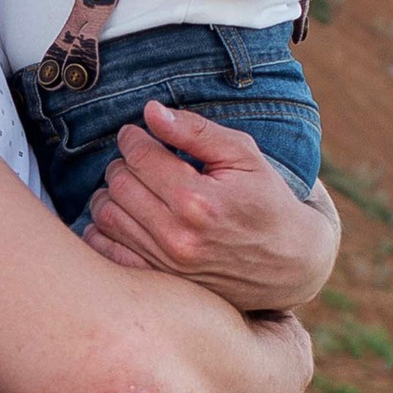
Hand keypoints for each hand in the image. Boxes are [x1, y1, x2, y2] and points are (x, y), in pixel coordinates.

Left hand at [84, 104, 341, 309]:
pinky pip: (107, 250)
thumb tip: (151, 111)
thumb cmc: (267, 201)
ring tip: (130, 185)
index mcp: (197, 199)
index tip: (136, 134)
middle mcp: (177, 235)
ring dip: (110, 193)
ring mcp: (165, 263)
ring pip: (106, 215)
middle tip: (137, 159)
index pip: (139, 156)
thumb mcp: (244, 156)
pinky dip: (102, 229)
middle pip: (118, 184)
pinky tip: (123, 215)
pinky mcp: (159, 281)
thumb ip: (195, 131)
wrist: (289, 263)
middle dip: (122, 163)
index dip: (132, 138)